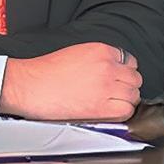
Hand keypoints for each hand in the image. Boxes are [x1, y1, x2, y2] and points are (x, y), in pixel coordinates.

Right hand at [0, 42, 141, 121]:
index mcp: (102, 51)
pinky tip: (111, 112)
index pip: (129, 61)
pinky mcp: (101, 106)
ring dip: (126, 100)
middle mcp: (108, 66)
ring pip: (133, 95)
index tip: (118, 80)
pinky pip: (126, 110)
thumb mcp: (78, 53)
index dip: (124, 73)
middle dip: (127, 87)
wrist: (29, 85)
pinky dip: (122, 113)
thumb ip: (100, 60)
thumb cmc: (46, 71)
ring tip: (112, 104)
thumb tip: (114, 72)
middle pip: (135, 79)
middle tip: (115, 94)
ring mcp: (106, 86)